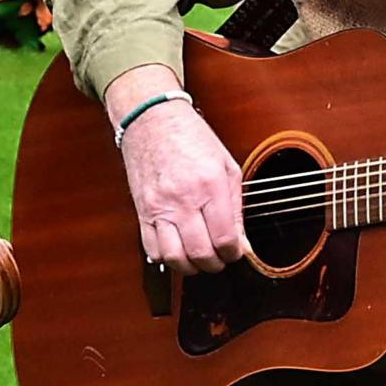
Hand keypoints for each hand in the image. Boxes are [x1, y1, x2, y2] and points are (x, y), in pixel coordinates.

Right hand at [110, 71, 244, 270]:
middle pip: (201, 253)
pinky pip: (152, 249)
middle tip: (220, 258)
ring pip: (174, 257)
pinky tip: (178, 250)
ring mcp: (159, 206)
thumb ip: (236, 207)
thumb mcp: (226, 165)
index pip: (225, 238)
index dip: (234, 253)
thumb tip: (242, 243)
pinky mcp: (142, 211)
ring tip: (200, 258)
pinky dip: (167, 259)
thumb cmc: (190, 137)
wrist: (152, 119)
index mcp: (209, 184)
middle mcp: (183, 198)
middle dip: (215, 264)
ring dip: (191, 267)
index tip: (236, 251)